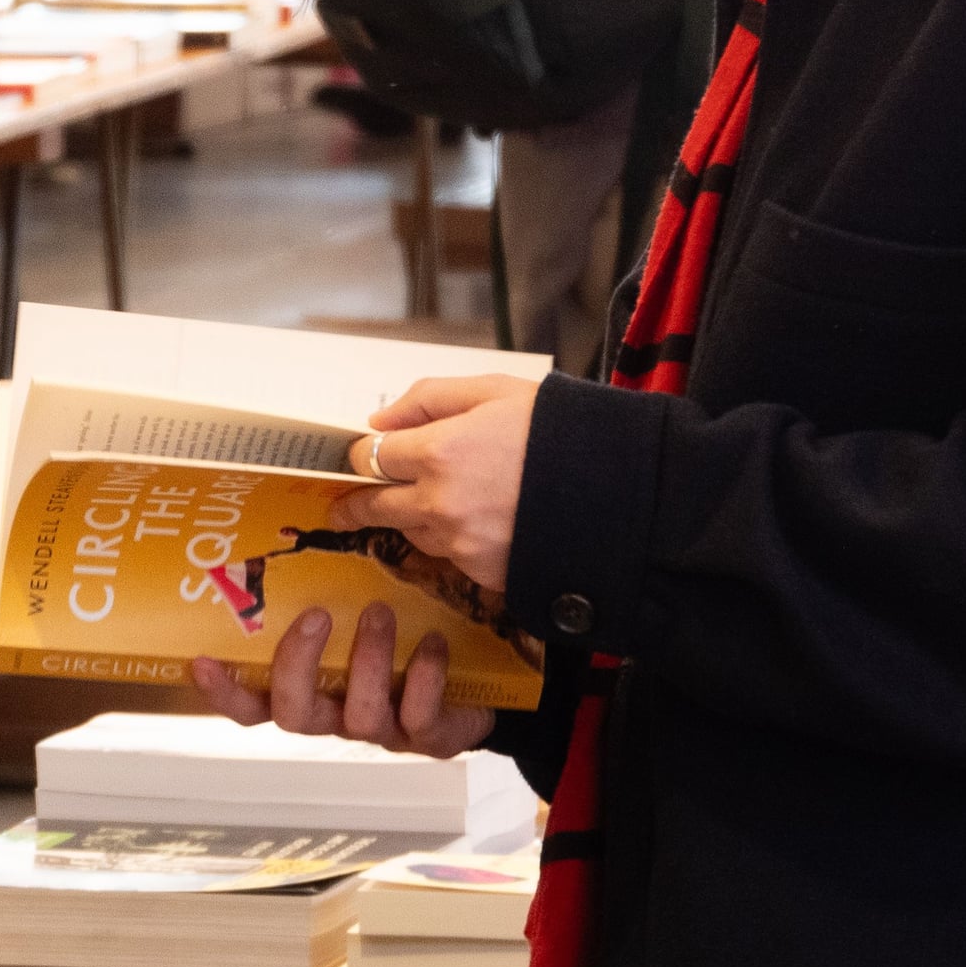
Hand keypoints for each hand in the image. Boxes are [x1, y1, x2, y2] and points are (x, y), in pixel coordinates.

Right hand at [190, 604, 497, 759]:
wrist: (475, 682)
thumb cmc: (407, 638)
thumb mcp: (364, 609)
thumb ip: (331, 586)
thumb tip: (312, 516)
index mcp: (312, 688)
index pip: (252, 703)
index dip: (225, 690)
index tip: (201, 659)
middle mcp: (337, 714)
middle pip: (292, 715)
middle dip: (299, 665)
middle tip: (316, 615)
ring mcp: (382, 730)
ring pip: (359, 716)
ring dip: (368, 660)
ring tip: (380, 611)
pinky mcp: (428, 738)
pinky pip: (418, 718)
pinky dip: (424, 677)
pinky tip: (434, 644)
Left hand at [346, 374, 540, 596]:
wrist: (622, 494)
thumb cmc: (561, 431)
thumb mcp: (496, 391)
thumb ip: (429, 398)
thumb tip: (379, 419)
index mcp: (440, 451)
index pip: (371, 456)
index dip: (360, 454)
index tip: (355, 457)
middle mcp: (439, 504)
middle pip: (375, 506)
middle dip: (356, 503)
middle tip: (343, 505)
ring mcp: (460, 545)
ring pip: (411, 533)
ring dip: (410, 518)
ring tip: (426, 504)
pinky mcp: (483, 576)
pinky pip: (449, 557)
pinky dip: (451, 540)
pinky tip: (474, 523)